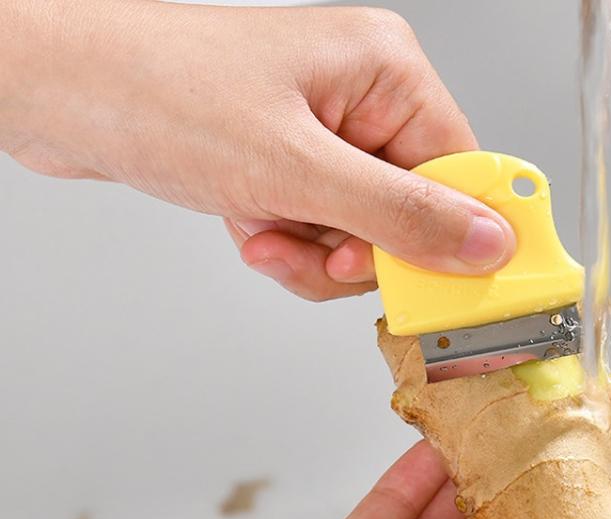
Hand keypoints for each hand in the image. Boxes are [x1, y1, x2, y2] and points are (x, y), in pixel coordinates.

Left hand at [1, 1, 515, 300]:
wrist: (61, 92)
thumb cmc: (160, 95)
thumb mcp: (297, 171)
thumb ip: (400, 214)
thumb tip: (485, 242)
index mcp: (385, 73)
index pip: (462, 174)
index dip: (452, 240)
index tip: (443, 289)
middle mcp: (362, 100)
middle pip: (410, 214)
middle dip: (357, 252)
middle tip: (317, 252)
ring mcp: (324, 133)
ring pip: (361, 235)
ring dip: (313, 253)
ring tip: (263, 231)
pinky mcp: (290, 161)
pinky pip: (320, 231)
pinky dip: (288, 245)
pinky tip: (250, 223)